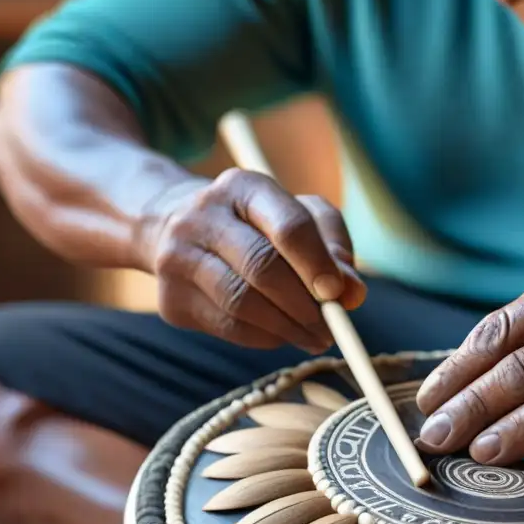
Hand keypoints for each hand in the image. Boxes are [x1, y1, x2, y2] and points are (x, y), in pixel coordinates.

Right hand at [139, 168, 365, 351]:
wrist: (173, 228)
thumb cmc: (255, 224)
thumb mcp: (299, 216)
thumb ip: (333, 248)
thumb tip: (352, 293)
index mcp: (244, 186)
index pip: (288, 226)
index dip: (317, 264)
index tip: (338, 294)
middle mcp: (203, 215)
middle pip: (263, 267)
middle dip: (304, 304)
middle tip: (332, 327)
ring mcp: (178, 257)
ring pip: (242, 303)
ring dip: (288, 328)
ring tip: (315, 337)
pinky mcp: (171, 299)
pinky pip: (228, 327)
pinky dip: (264, 337)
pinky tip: (282, 334)